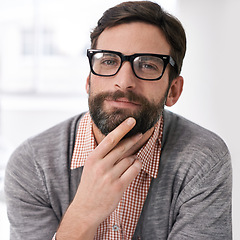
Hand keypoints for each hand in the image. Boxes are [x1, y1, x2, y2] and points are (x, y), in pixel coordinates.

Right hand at [56, 117, 142, 239]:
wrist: (85, 210)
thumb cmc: (89, 186)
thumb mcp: (90, 167)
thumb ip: (103, 155)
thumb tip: (119, 143)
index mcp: (93, 158)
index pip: (110, 139)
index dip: (122, 128)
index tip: (131, 121)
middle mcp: (101, 166)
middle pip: (122, 147)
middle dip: (133, 139)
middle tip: (140, 133)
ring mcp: (110, 176)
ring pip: (130, 159)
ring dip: (133, 158)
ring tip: (130, 161)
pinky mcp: (118, 186)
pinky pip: (134, 170)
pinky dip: (137, 166)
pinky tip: (135, 166)